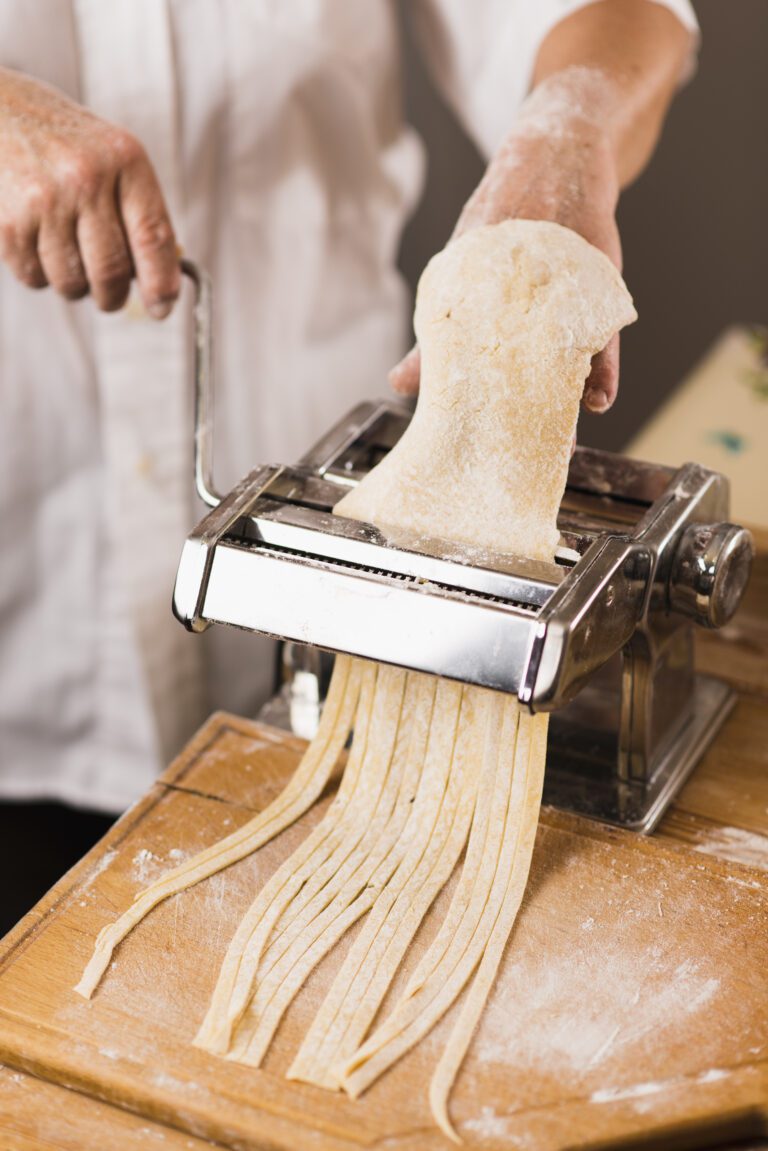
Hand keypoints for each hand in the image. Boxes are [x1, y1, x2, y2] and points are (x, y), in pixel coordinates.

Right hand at [0, 68, 178, 315]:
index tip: (162, 309)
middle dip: (113, 296)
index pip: (154, 237)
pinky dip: (39, 273)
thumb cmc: (64, 144)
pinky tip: (37, 241)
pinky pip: (34, 277)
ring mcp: (44, 200)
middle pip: (112, 272)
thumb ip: (141, 213)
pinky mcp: (9, 222)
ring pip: (73, 283)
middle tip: (109, 296)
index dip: (162, 284)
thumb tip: (161, 285)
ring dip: (74, 285)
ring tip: (66, 253)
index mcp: (124, 159)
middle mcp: (86, 178)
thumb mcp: (112, 158)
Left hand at [390, 71, 621, 411]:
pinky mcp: (597, 278)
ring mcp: (561, 278)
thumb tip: (398, 385)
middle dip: (512, 407)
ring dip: (561, 394)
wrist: (554, 156)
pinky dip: (603, 365)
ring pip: (561, 347)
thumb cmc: (501, 228)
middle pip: (515, 357)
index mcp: (476, 286)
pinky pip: (603, 329)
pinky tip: (599, 399)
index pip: (463, 352)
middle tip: (508, 451)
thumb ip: (433, 337)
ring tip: (557, 438)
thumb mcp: (459, 275)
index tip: (452, 438)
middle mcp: (519, 282)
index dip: (459, 396)